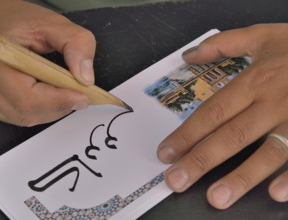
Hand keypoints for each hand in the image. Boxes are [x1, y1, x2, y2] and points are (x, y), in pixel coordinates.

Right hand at [0, 0, 95, 125]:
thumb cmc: (14, 19)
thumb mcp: (51, 23)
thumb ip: (75, 44)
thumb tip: (85, 77)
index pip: (27, 96)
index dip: (58, 101)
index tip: (82, 96)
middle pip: (25, 111)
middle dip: (58, 106)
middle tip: (78, 95)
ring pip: (21, 118)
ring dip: (48, 110)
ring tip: (61, 94)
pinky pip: (13, 117)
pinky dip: (34, 110)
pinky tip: (41, 96)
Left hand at [157, 24, 287, 208]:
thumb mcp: (261, 35)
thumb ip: (223, 44)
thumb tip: (189, 55)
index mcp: (255, 81)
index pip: (212, 112)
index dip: (186, 134)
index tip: (166, 153)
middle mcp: (273, 102)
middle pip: (231, 136)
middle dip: (201, 161)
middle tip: (176, 181)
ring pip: (267, 152)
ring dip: (241, 177)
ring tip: (216, 198)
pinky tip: (276, 193)